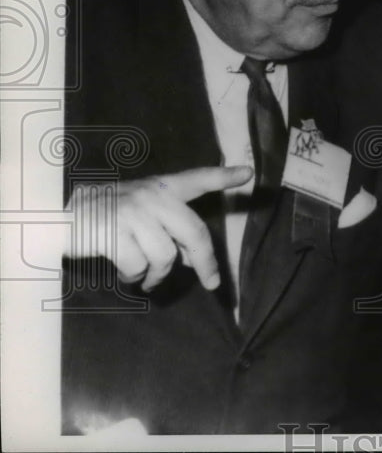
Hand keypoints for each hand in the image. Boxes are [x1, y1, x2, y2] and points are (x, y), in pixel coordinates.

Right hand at [64, 165, 253, 290]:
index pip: (197, 179)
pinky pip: (138, 266)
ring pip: (167, 256)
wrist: (58, 220)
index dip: (223, 176)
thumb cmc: (105, 217)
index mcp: (161, 187)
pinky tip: (127, 274)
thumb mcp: (140, 213)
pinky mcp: (114, 233)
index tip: (248, 173)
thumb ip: (169, 229)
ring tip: (147, 278)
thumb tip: (193, 260)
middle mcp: (151, 196)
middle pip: (195, 232)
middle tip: (211, 282)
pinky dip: (135, 277)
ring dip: (158, 275)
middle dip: (206, 262)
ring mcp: (133, 213)